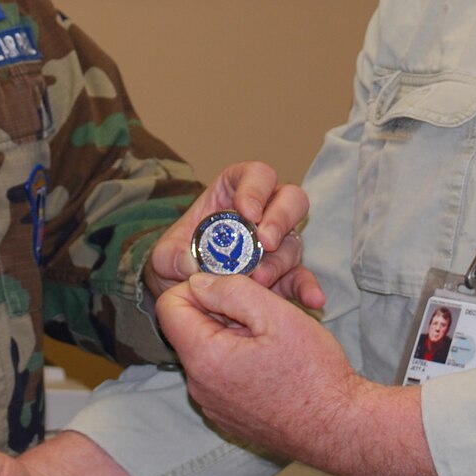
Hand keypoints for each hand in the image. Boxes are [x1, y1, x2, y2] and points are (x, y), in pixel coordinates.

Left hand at [144, 161, 323, 309]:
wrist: (185, 295)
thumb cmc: (177, 261)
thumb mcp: (163, 257)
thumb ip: (171, 257)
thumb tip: (188, 263)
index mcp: (234, 192)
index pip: (256, 175)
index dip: (255, 188)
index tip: (248, 212)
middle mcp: (263, 212)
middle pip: (290, 199)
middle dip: (280, 218)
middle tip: (265, 241)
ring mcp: (277, 243)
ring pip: (293, 239)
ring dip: (280, 260)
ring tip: (260, 280)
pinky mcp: (284, 274)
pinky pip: (301, 277)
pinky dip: (307, 288)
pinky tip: (312, 300)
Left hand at [157, 272, 439, 475]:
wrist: (340, 428)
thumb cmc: (313, 372)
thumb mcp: (276, 314)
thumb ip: (231, 290)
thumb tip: (199, 281)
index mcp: (204, 358)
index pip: (168, 307)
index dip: (196, 286)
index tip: (230, 285)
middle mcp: (200, 387)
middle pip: (188, 330)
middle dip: (218, 312)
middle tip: (260, 310)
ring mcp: (213, 406)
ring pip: (207, 353)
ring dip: (231, 336)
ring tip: (271, 337)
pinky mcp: (229, 418)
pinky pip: (220, 378)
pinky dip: (238, 362)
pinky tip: (272, 363)